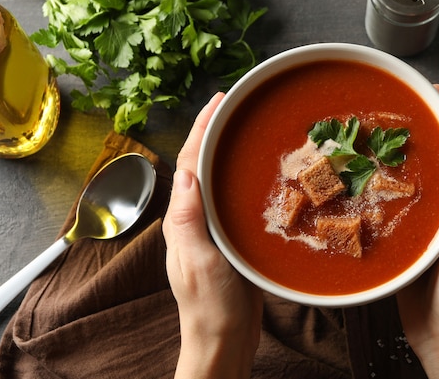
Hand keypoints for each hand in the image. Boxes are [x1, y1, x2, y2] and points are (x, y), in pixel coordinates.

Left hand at [163, 92, 262, 378]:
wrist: (224, 338)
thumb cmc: (210, 306)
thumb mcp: (199, 262)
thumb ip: (189, 220)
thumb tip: (185, 173)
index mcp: (182, 219)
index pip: (187, 163)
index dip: (200, 129)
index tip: (218, 101)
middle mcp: (193, 218)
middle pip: (199, 164)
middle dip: (212, 131)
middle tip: (234, 105)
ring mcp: (210, 228)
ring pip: (215, 178)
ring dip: (225, 149)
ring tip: (244, 126)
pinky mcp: (228, 238)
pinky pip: (231, 197)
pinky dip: (240, 175)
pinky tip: (256, 171)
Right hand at [395, 85, 438, 377]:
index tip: (435, 93)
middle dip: (425, 133)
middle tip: (399, 109)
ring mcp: (433, 225)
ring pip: (417, 182)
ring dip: (399, 158)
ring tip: (376, 135)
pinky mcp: (410, 241)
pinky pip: (397, 207)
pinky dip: (383, 189)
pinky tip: (364, 179)